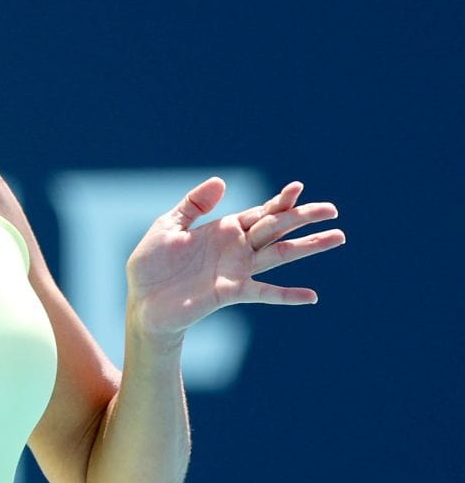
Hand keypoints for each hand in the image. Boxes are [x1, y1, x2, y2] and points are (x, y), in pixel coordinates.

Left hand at [125, 178, 344, 340]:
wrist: (142, 301)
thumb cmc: (152, 265)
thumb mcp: (168, 226)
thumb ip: (194, 205)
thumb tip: (222, 181)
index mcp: (224, 229)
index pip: (260, 212)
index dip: (280, 201)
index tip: (299, 188)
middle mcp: (237, 249)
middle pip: (277, 229)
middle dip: (303, 217)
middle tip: (333, 209)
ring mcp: (237, 271)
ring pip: (280, 255)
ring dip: (308, 247)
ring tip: (339, 237)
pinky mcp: (230, 292)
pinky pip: (264, 293)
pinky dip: (287, 295)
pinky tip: (312, 297)